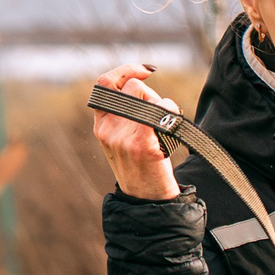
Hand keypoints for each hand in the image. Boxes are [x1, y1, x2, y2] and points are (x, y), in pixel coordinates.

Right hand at [92, 63, 180, 201]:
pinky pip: (160, 111)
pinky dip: (171, 112)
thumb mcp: (122, 142)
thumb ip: (125, 115)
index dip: (125, 70)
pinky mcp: (142, 144)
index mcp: (101, 126)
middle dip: (151, 94)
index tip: (146, 70)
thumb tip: (144, 83)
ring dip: (163, 105)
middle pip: (133, 87)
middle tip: (161, 115)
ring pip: (147, 96)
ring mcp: (123, 137)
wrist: (148, 204)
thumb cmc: (142, 170)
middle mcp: (108, 130)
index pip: (105, 84)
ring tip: (165, 128)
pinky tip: (172, 128)